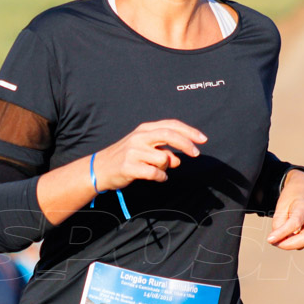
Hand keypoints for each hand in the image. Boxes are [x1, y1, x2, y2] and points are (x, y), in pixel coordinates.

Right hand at [93, 120, 207, 190]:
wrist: (100, 168)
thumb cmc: (126, 157)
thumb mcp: (145, 149)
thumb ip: (163, 151)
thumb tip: (178, 160)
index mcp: (144, 129)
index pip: (171, 125)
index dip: (189, 131)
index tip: (203, 139)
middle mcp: (139, 137)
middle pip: (169, 135)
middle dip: (186, 144)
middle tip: (197, 154)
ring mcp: (133, 151)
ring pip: (163, 158)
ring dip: (165, 167)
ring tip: (156, 170)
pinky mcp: (129, 167)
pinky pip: (155, 173)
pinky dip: (160, 177)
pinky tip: (155, 177)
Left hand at [267, 170, 303, 249]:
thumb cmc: (291, 198)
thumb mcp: (280, 207)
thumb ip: (278, 224)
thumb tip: (280, 241)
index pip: (295, 223)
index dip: (281, 233)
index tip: (269, 240)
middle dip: (287, 244)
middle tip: (274, 242)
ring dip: (290, 242)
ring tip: (284, 231)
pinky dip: (296, 241)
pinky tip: (294, 231)